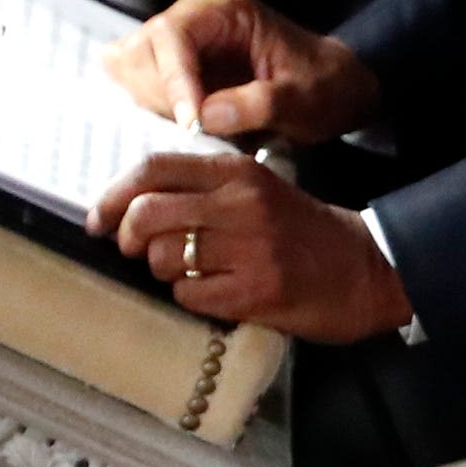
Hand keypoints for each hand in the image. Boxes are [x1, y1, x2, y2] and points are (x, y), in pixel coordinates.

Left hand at [89, 152, 410, 343]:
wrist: (367, 267)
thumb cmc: (300, 228)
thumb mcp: (255, 188)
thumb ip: (200, 187)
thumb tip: (129, 203)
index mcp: (235, 172)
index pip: (153, 169)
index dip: (113, 195)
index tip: (98, 217)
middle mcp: (239, 205)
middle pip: (146, 214)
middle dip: (128, 238)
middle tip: (136, 251)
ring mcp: (248, 250)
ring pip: (164, 258)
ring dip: (164, 270)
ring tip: (191, 270)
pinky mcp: (256, 293)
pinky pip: (190, 296)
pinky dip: (190, 297)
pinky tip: (215, 292)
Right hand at [102, 0, 379, 145]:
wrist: (333, 87)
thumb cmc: (324, 86)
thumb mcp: (305, 99)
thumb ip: (260, 104)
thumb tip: (207, 115)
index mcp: (227, 10)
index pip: (173, 35)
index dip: (172, 80)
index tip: (188, 122)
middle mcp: (194, 15)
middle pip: (143, 48)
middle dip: (163, 95)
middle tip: (198, 129)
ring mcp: (179, 38)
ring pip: (133, 65)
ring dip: (154, 102)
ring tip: (196, 125)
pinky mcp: (172, 62)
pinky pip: (136, 78)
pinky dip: (148, 103)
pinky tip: (179, 120)